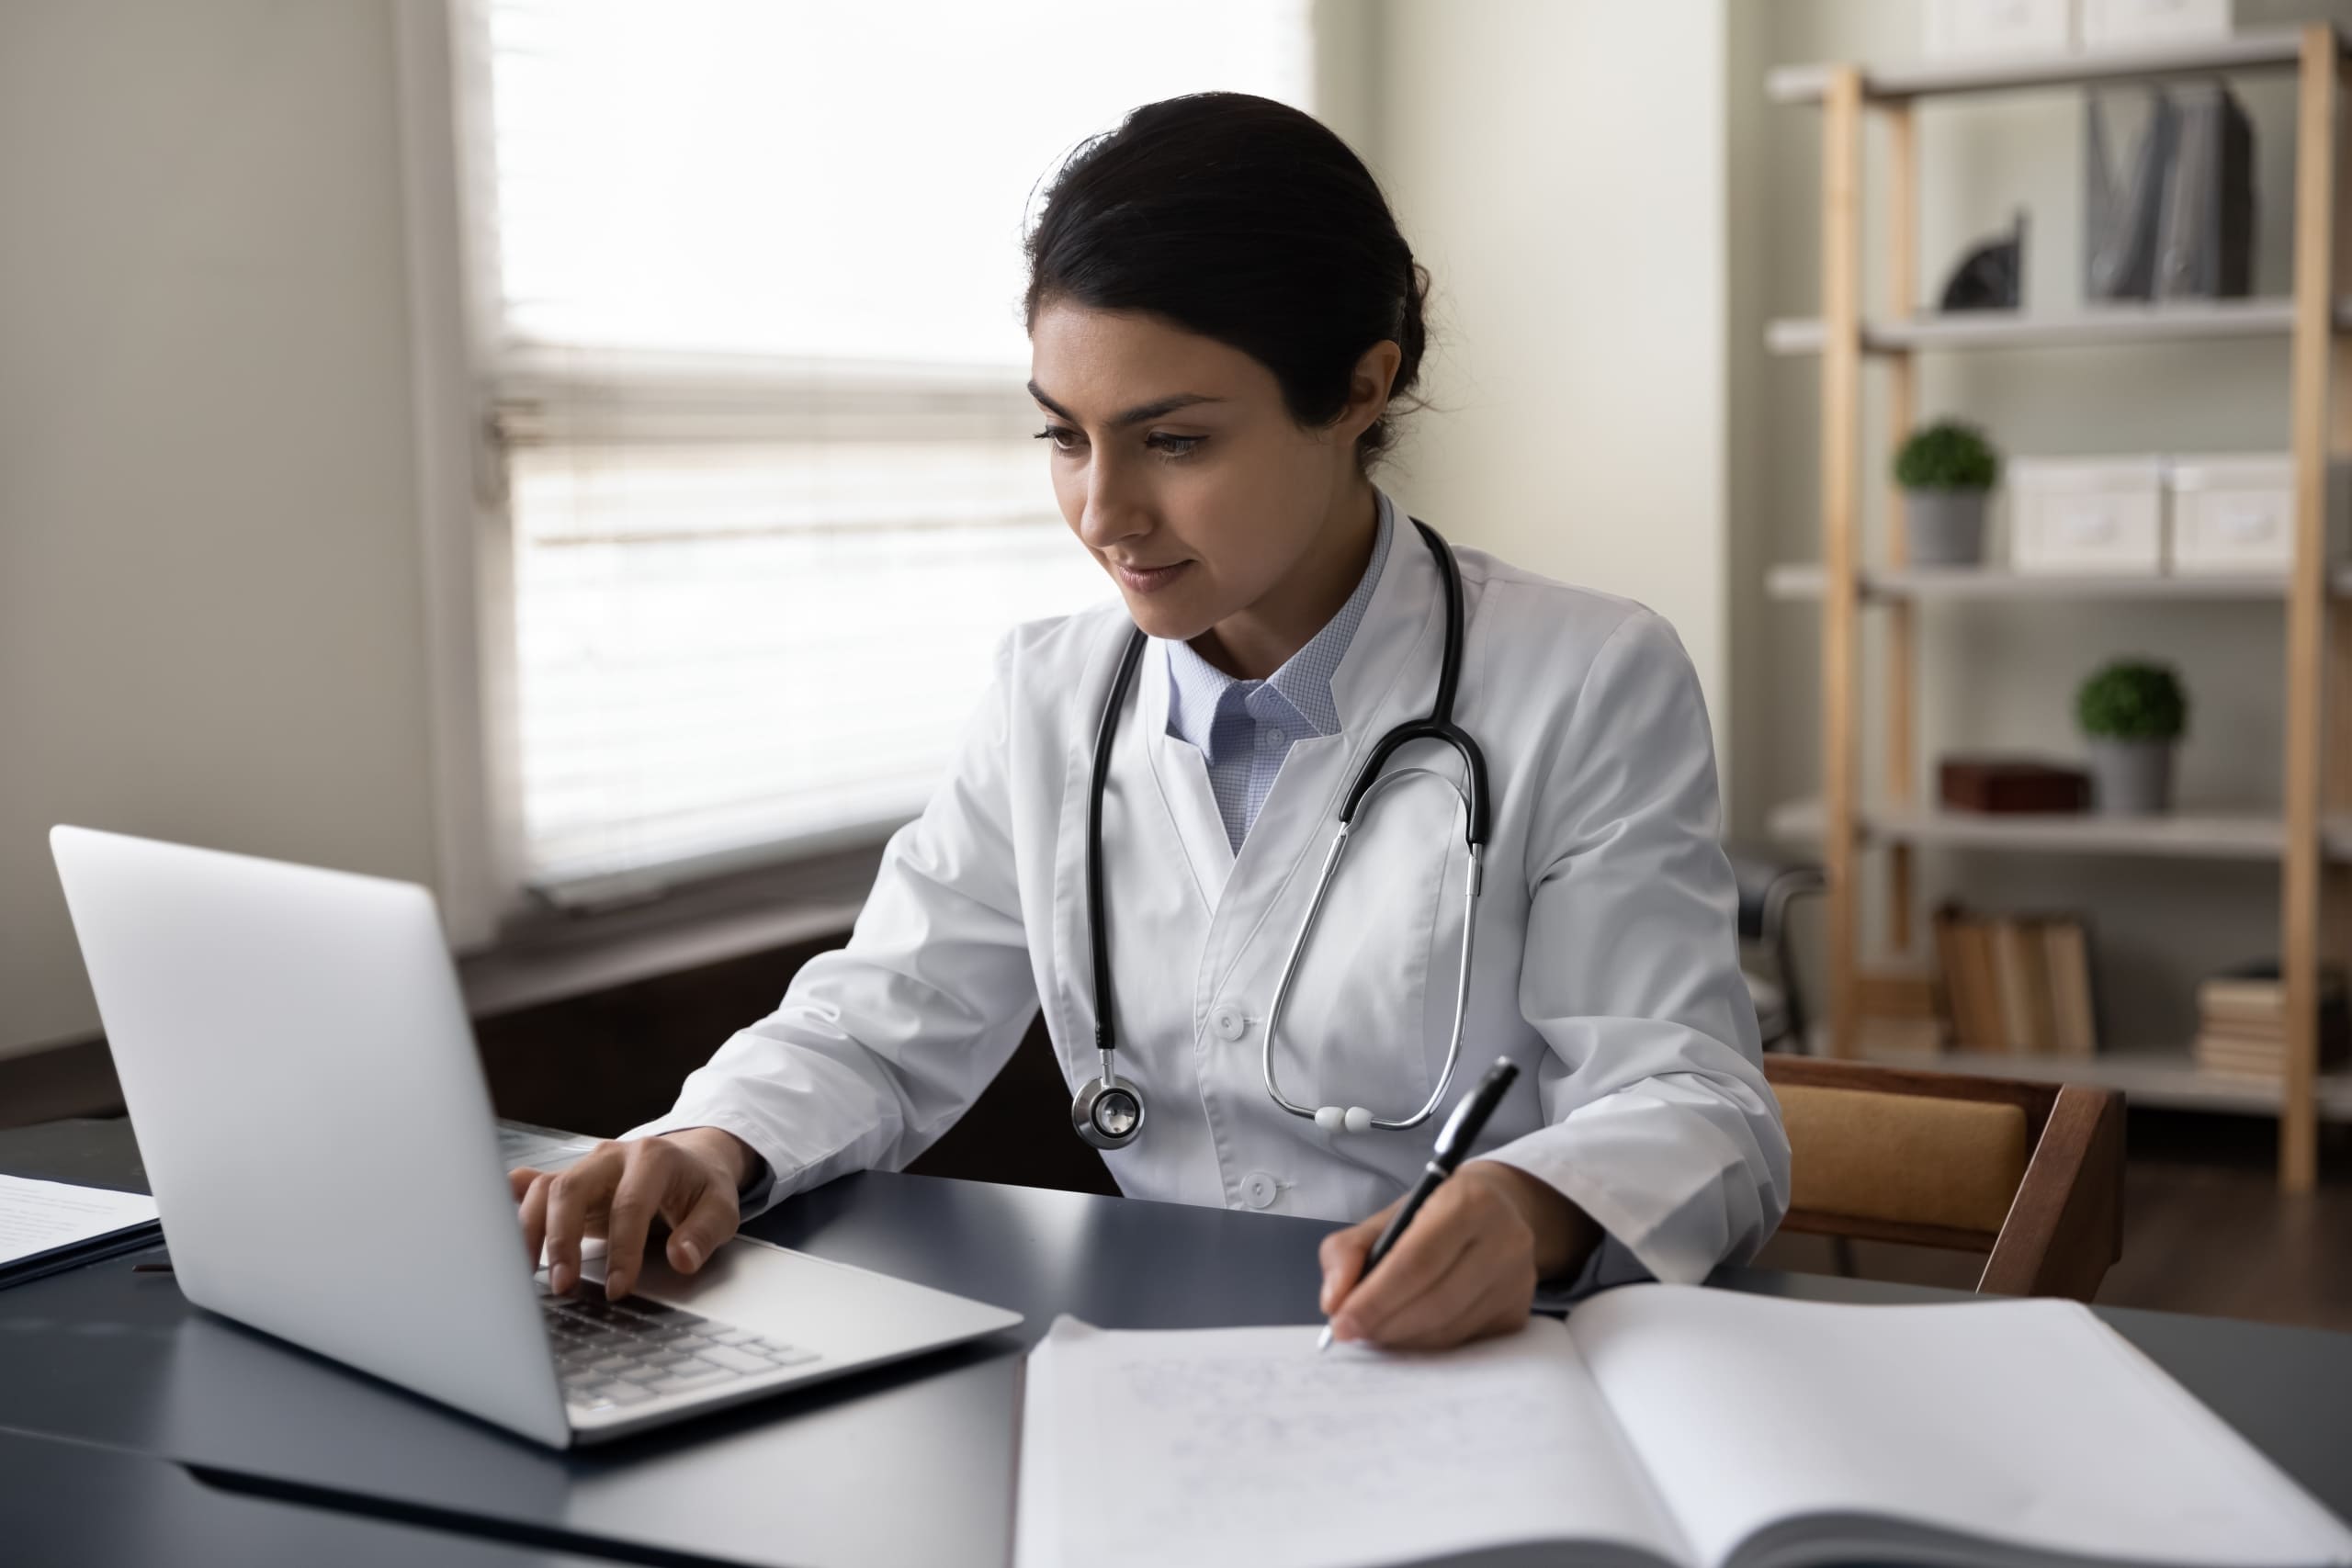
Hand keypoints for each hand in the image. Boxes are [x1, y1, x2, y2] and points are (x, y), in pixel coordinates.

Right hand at [510, 1127, 754, 1299]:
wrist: (691, 1160)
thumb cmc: (702, 1188)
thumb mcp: (722, 1209)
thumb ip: (703, 1233)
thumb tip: (682, 1258)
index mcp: (654, 1158)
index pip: (629, 1204)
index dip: (622, 1248)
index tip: (620, 1288)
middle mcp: (612, 1157)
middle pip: (571, 1189)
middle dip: (561, 1240)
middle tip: (563, 1285)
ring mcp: (585, 1166)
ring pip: (545, 1190)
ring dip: (531, 1233)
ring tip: (527, 1276)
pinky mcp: (569, 1181)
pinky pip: (532, 1188)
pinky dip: (512, 1208)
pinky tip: (496, 1234)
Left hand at [1316, 1161, 1595, 1350]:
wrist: (1500, 1210)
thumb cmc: (1434, 1214)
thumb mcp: (1387, 1216)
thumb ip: (1347, 1250)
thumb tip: (1334, 1302)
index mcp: (1469, 1202)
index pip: (1416, 1261)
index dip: (1375, 1298)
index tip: (1341, 1323)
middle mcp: (1505, 1240)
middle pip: (1435, 1301)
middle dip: (1384, 1324)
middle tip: (1352, 1332)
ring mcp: (1518, 1280)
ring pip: (1449, 1329)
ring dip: (1403, 1339)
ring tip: (1375, 1331)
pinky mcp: (1519, 1313)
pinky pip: (1464, 1342)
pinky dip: (1427, 1344)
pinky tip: (1408, 1333)